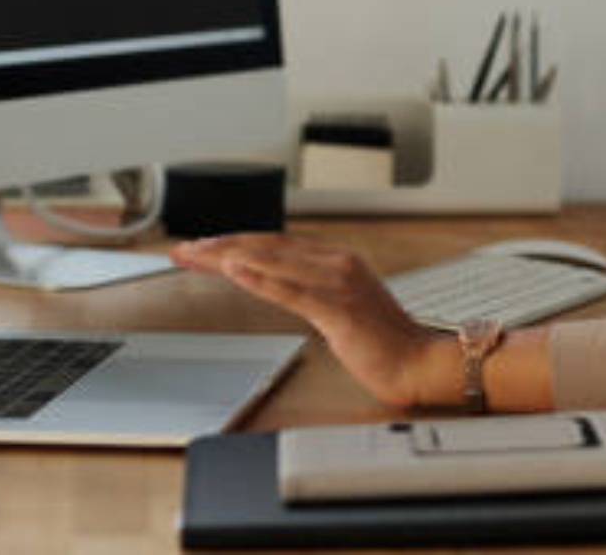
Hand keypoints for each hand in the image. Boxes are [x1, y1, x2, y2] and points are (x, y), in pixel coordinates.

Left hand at [171, 233, 444, 407]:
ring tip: (197, 255)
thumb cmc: (385, 342)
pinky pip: (291, 291)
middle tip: (186, 249)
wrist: (419, 364)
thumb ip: (314, 289)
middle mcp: (338, 263)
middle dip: (222, 245)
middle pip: (268, 246)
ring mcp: (339, 283)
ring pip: (273, 262)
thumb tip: (277, 285)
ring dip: (228, 257)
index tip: (205, 247)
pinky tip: (234, 271)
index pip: (276, 243)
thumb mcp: (344, 305)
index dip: (237, 241)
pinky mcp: (338, 309)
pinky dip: (260, 278)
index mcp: (339, 259)